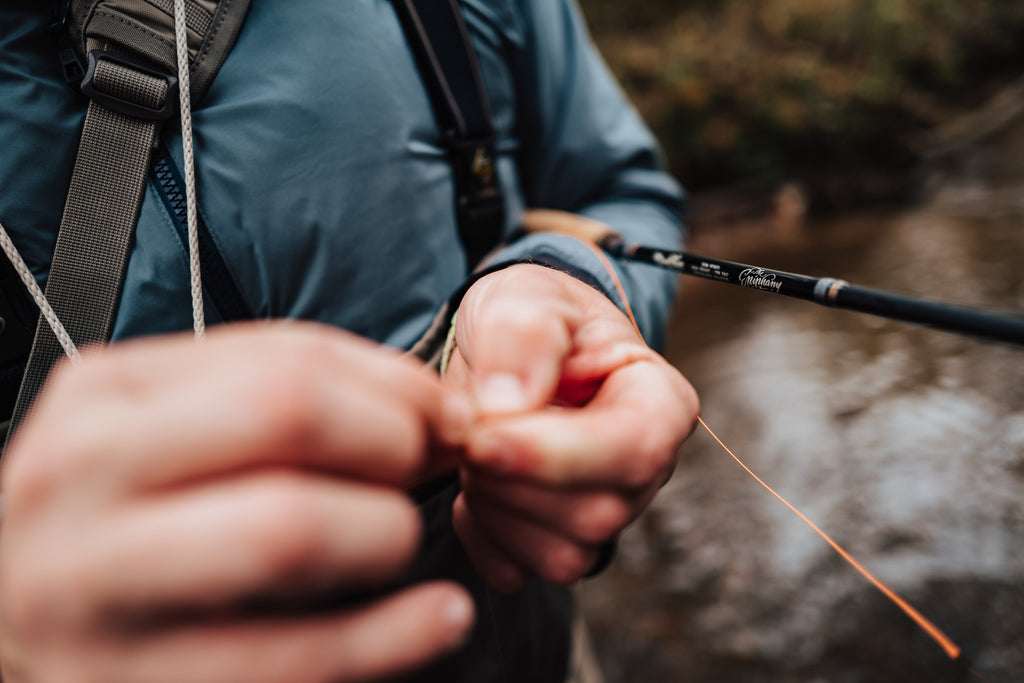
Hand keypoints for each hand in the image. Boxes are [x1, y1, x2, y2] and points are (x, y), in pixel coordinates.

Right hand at [0, 322, 474, 682]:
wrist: (10, 618)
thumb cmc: (116, 515)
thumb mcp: (166, 426)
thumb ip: (278, 396)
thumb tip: (422, 404)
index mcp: (105, 399)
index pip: (287, 361)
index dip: (395, 385)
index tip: (441, 411)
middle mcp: (84, 483)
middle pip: (288, 418)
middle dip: (392, 439)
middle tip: (422, 466)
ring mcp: (99, 593)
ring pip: (289, 533)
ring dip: (386, 530)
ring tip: (399, 539)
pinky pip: (295, 663)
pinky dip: (392, 638)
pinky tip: (436, 616)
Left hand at [443, 264, 699, 590]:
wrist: (509, 348)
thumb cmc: (533, 315)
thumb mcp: (526, 296)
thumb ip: (524, 333)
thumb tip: (509, 402)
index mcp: (660, 403)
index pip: (633, 451)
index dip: (554, 455)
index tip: (482, 436)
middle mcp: (646, 471)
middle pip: (595, 514)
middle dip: (512, 477)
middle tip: (468, 424)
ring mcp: (609, 515)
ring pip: (562, 555)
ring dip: (496, 506)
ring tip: (478, 445)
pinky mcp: (562, 544)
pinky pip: (518, 571)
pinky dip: (481, 533)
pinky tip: (476, 482)